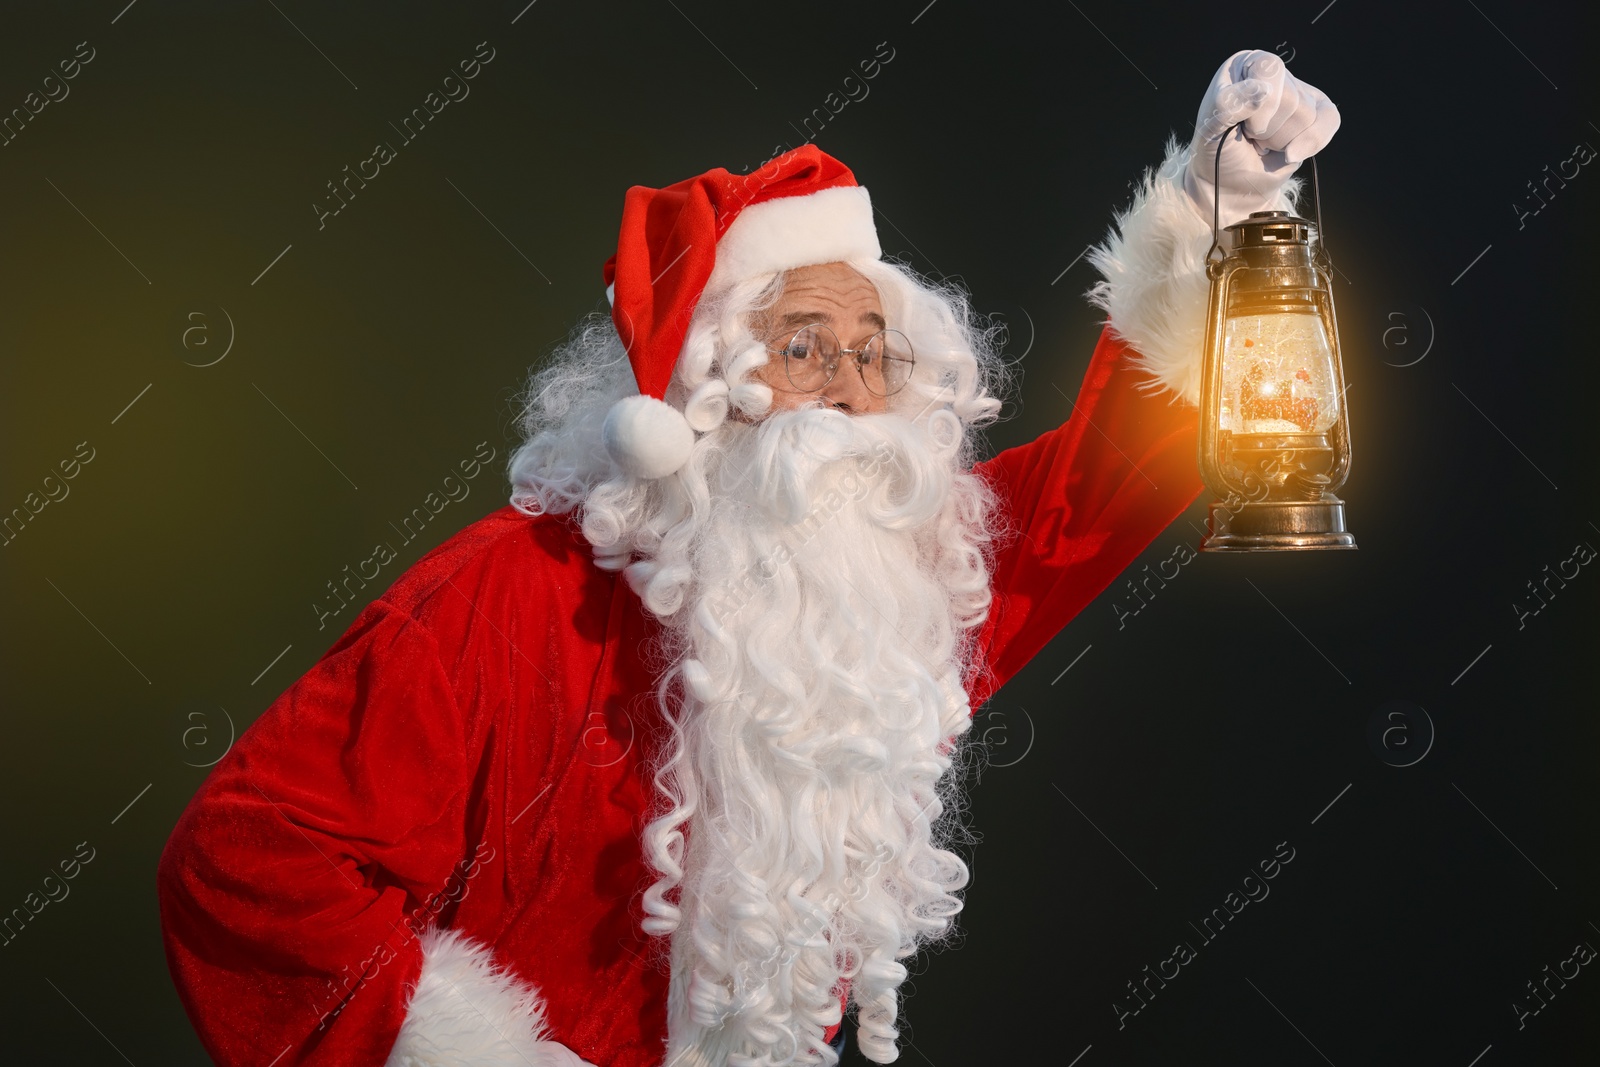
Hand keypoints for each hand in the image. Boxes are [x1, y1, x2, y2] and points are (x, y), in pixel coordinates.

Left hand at [1183, 49, 1339, 227]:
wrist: (1231, 182)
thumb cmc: (1217, 150)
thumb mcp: (1211, 126)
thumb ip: (1228, 103)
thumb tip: (1262, 90)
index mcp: (1246, 65)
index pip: (1269, 69)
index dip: (1262, 103)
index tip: (1246, 127)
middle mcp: (1274, 73)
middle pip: (1290, 97)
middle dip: (1268, 129)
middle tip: (1251, 136)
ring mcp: (1298, 91)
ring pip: (1307, 115)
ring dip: (1280, 140)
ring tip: (1262, 142)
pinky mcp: (1318, 112)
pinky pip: (1330, 120)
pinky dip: (1311, 143)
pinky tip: (1288, 152)